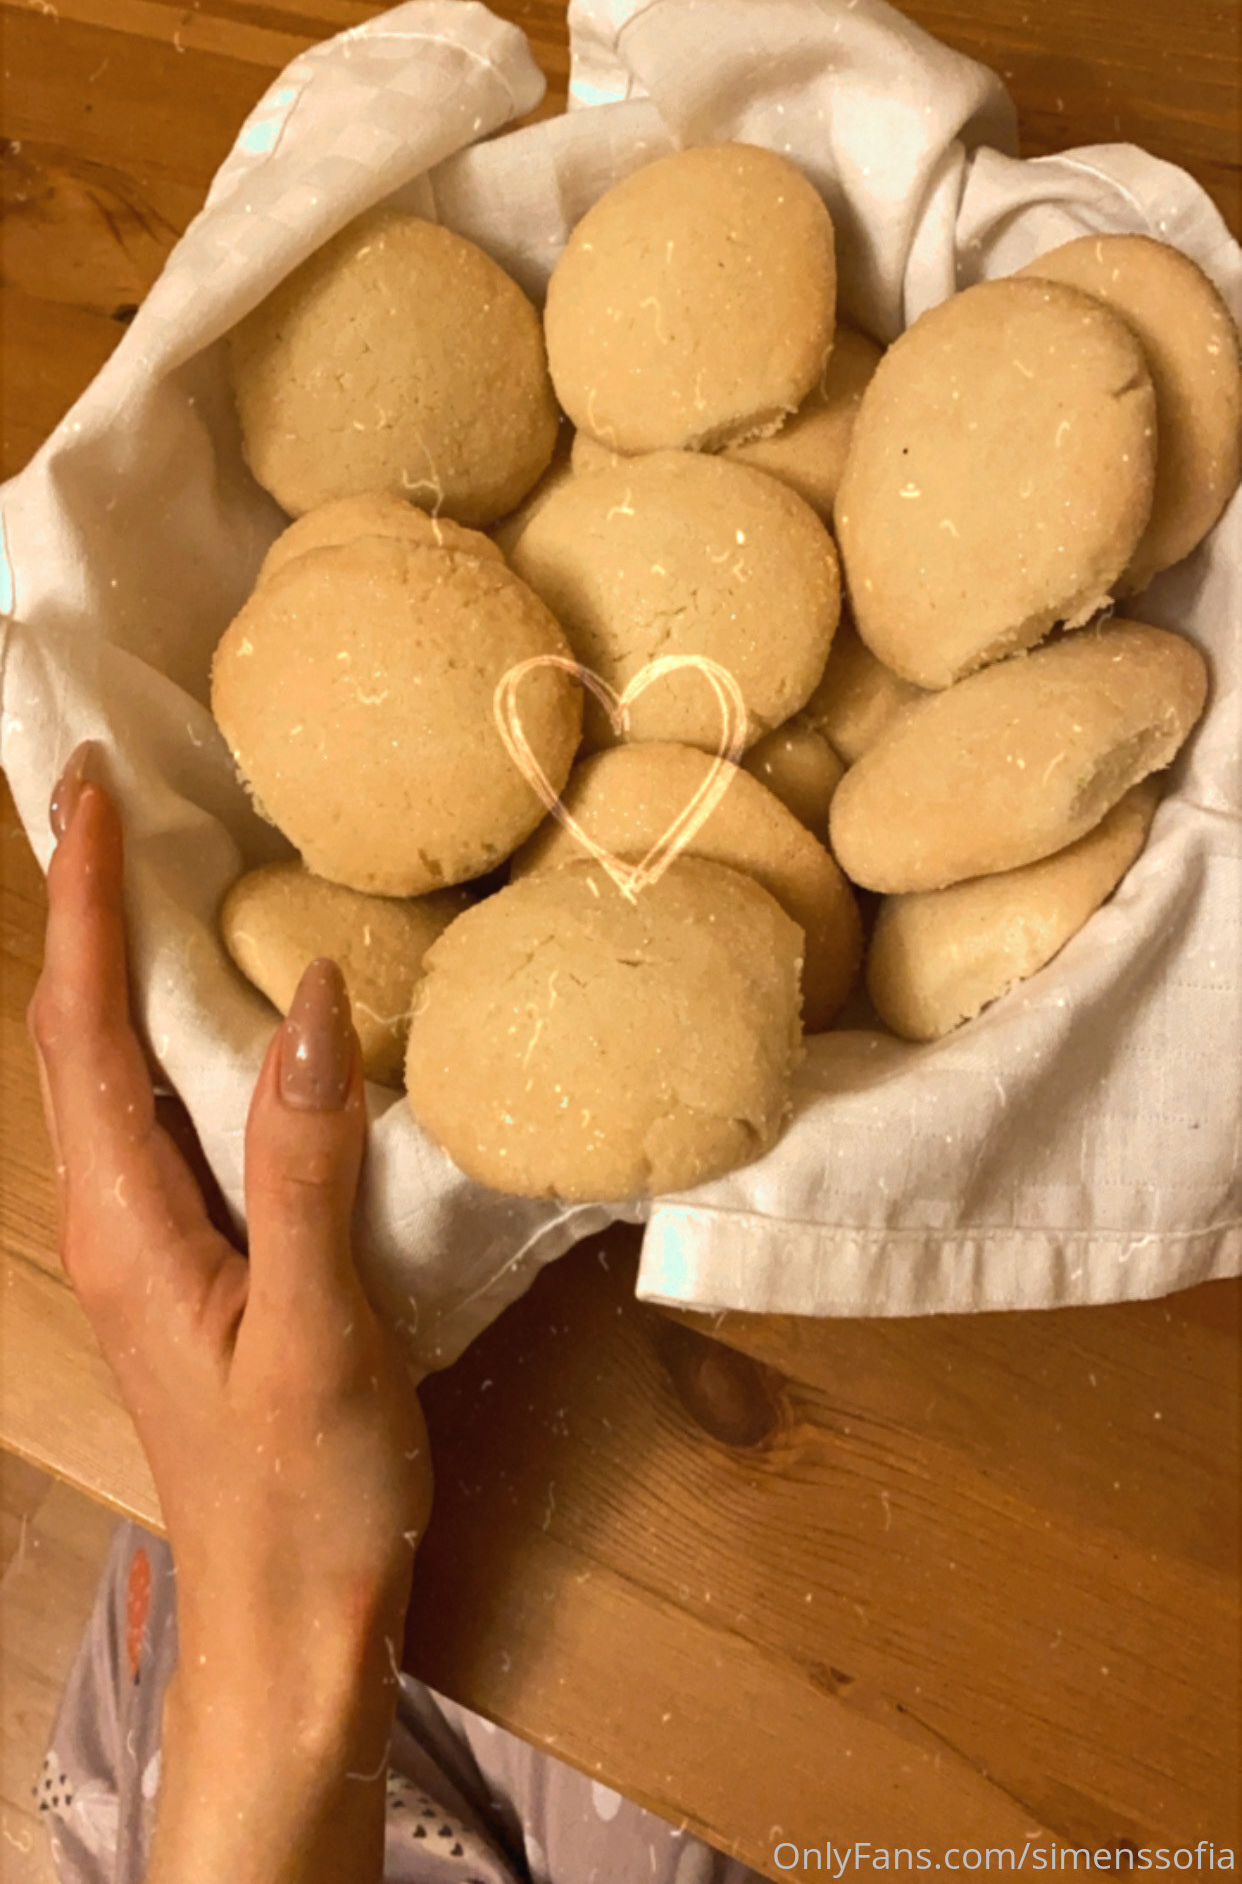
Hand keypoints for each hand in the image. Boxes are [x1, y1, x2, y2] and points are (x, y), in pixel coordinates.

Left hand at [26, 741, 432, 1882]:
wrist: (291, 1621)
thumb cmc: (303, 1488)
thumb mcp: (319, 1329)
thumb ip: (307, 1164)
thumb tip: (313, 991)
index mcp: (126, 1219)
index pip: (78, 1025)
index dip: (80, 900)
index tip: (95, 783)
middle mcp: (118, 1215)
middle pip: (74, 1032)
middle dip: (86, 904)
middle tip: (127, 790)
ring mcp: (152, 1240)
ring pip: (117, 1068)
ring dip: (124, 957)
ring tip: (170, 863)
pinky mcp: (197, 1260)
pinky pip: (169, 1110)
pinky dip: (179, 1027)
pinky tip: (239, 1009)